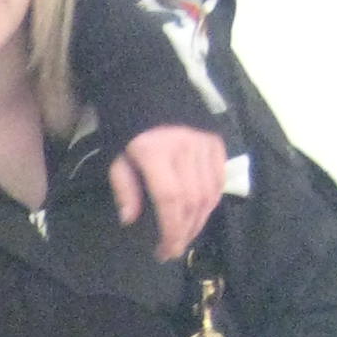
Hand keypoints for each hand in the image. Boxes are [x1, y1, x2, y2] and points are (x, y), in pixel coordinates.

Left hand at [108, 124, 226, 261]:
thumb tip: (130, 220)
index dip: (170, 229)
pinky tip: (200, 214)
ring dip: (199, 221)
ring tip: (185, 237)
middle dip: (184, 232)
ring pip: (210, 193)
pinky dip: (212, 201)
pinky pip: (220, 179)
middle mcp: (186, 149)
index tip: (164, 250)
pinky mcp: (217, 141)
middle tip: (173, 250)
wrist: (150, 86)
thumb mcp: (116, 156)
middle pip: (193, 201)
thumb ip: (124, 188)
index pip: (170, 200)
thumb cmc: (128, 126)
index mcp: (157, 152)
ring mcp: (205, 144)